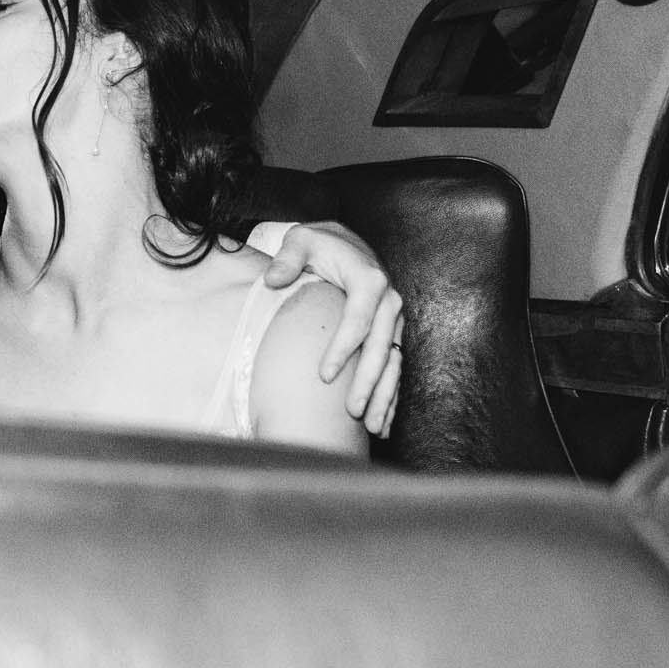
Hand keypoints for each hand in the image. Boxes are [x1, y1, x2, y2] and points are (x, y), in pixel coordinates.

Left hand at [263, 220, 402, 435]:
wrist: (346, 242)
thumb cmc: (320, 243)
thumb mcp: (301, 240)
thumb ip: (287, 257)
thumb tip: (273, 279)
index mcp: (368, 279)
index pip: (356, 321)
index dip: (342, 350)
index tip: (323, 375)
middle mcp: (388, 300)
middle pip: (380, 348)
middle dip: (367, 382)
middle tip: (352, 411)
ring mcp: (393, 318)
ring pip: (393, 362)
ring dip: (385, 396)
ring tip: (374, 427)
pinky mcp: (392, 331)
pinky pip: (395, 365)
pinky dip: (391, 393)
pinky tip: (385, 419)